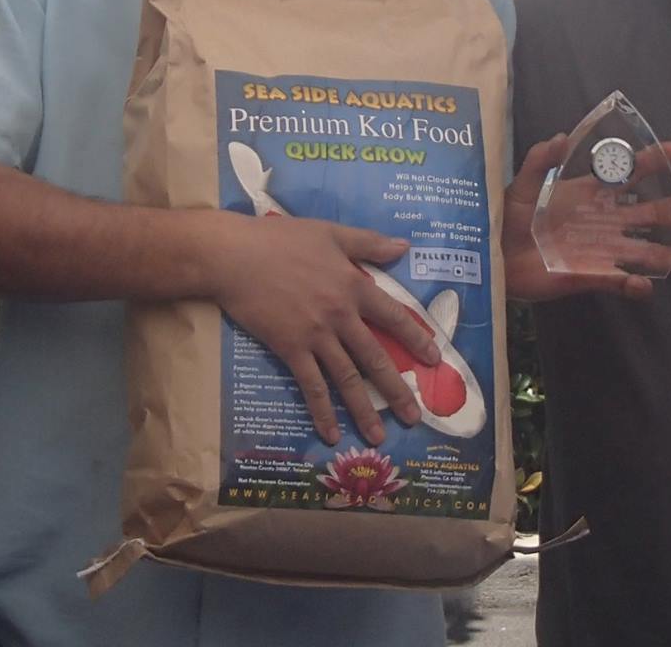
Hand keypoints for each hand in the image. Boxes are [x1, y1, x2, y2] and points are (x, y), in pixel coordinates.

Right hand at [203, 211, 441, 445]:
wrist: (236, 256)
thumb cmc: (281, 239)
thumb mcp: (331, 232)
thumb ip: (369, 242)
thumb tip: (406, 248)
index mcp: (354, 285)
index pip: (394, 317)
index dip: (416, 339)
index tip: (434, 360)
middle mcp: (341, 315)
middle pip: (375, 358)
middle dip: (397, 390)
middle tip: (414, 417)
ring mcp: (316, 335)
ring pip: (347, 379)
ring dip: (364, 410)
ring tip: (379, 437)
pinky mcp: (290, 348)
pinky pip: (311, 386)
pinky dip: (322, 412)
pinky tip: (331, 434)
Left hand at [503, 133, 670, 302]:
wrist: (494, 255)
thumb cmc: (508, 216)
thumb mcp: (521, 184)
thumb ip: (540, 160)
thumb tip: (562, 136)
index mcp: (588, 193)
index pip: (626, 174)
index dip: (652, 161)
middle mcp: (601, 221)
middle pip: (644, 214)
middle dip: (669, 211)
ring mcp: (598, 250)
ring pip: (640, 252)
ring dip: (665, 254)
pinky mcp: (589, 276)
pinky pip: (617, 281)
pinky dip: (633, 285)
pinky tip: (645, 285)